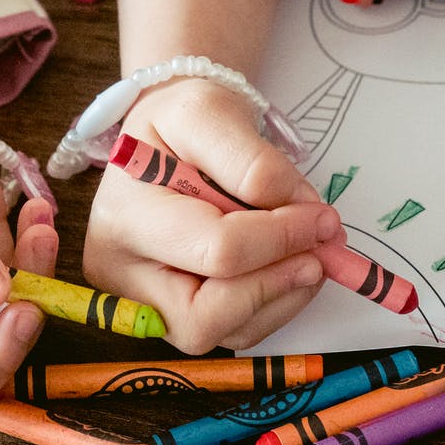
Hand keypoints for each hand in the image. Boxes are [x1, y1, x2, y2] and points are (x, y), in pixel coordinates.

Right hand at [83, 77, 339, 353]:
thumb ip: (253, 161)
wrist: (164, 137)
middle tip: (321, 252)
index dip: (281, 239)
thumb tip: (300, 214)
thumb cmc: (180, 122)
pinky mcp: (171, 316)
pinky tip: (286, 267)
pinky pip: (233, 333)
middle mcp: (121, 272)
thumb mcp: (210, 111)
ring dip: (281, 297)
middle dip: (276, 284)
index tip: (324, 219)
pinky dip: (272, 305)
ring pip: (223, 333)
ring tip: (309, 253)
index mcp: (124, 217)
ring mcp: (143, 302)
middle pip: (204, 317)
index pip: (214, 250)